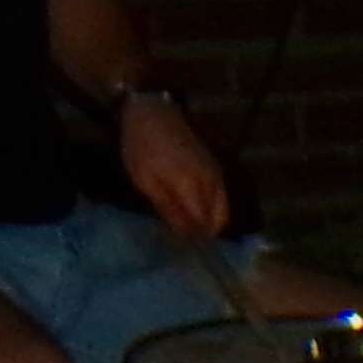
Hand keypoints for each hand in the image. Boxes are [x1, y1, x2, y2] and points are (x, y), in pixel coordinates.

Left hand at [119, 93, 230, 241]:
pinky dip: (211, 209)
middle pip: (218, 221)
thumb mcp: (145, 180)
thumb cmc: (141, 146)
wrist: (152, 110)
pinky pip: (219, 197)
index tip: (182, 252)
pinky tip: (192, 211)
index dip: (194, 242)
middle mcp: (213, 182)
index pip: (203, 226)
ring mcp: (216, 173)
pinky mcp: (214, 166)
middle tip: (184, 242)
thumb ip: (168, 209)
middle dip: (204, 235)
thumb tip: (185, 236)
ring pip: (221, 210)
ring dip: (208, 223)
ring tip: (186, 229)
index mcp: (194, 187)